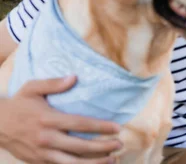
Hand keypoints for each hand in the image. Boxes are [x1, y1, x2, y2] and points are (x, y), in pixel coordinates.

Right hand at [0, 76, 121, 163]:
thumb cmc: (18, 104)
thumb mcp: (32, 88)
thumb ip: (53, 83)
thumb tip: (74, 77)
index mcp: (48, 119)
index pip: (80, 124)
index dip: (100, 127)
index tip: (118, 128)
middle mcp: (47, 138)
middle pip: (80, 147)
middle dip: (102, 147)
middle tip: (119, 144)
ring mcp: (42, 153)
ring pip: (72, 163)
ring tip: (112, 160)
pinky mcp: (38, 162)